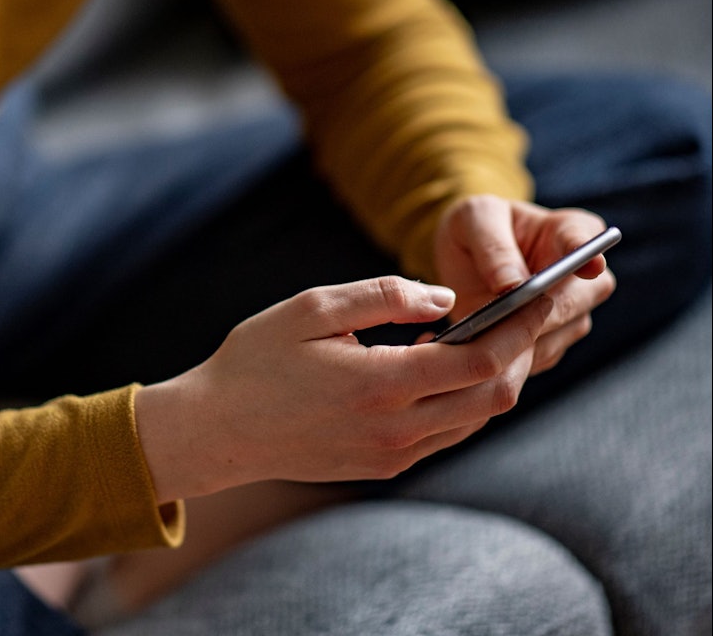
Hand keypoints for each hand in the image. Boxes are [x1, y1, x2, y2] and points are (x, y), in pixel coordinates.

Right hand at [135, 276, 552, 502]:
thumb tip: (446, 297)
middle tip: (527, 310)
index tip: (543, 294)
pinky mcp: (384, 466)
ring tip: (496, 332)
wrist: (217, 431)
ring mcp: (392, 456)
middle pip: (495, 395)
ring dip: (496, 376)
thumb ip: (384, 296)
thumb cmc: (256, 360)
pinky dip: (466, 399)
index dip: (522, 325)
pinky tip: (451, 365)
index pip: (482, 359)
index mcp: (379, 385)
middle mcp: (395, 430)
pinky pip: (448, 434)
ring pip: (477, 419)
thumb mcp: (311, 308)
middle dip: (523, 350)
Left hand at [434, 194, 615, 374]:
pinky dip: (508, 360)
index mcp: (571, 231)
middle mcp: (582, 276)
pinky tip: (478, 354)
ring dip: (521, 341)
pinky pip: (535, 358)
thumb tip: (512, 286)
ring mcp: (570, 313)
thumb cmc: (476, 227)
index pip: (586, 243)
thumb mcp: (475, 219)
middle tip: (503, 319)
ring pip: (557, 336)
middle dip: (542, 312)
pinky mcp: (549, 342)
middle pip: (577, 301)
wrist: (464, 257)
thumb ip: (494, 247)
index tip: (590, 266)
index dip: (589, 258)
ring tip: (479, 338)